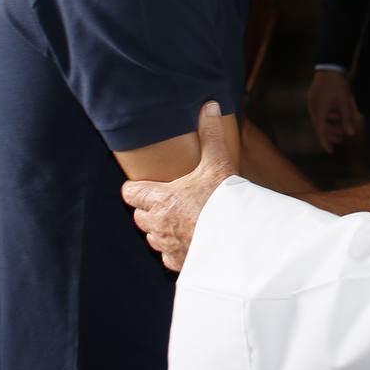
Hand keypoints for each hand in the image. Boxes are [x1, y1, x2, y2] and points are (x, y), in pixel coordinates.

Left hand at [121, 101, 236, 271]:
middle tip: (166, 199)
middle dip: (148, 208)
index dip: (135, 188)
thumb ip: (211, 134)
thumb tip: (210, 105)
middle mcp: (158, 225)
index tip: (145, 184)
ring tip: (178, 218)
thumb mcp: (218, 163)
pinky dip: (174, 249)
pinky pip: (167, 256)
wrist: (240, 241)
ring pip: (151, 237)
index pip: (130, 194)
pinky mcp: (180, 263)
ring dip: (160, 229)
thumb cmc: (225, 201)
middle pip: (138, 216)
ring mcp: (167, 247)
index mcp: (161, 199)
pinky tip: (189, 240)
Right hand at [307, 70, 361, 152]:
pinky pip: (320, 111)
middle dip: (331, 133)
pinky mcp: (314, 97)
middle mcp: (313, 108)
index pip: (321, 131)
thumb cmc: (338, 84)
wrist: (329, 65)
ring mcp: (312, 102)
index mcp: (319, 111)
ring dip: (331, 124)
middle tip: (342, 139)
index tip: (330, 151)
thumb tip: (351, 134)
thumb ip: (347, 118)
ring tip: (342, 128)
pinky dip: (329, 116)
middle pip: (321, 126)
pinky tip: (338, 116)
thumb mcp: (345, 102)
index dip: (326, 142)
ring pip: (321, 119)